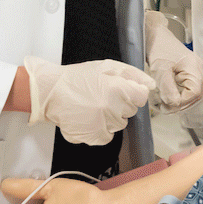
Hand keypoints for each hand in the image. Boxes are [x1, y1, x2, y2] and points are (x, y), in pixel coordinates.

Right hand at [24, 57, 154, 144]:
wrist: (51, 92)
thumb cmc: (79, 77)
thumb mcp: (108, 66)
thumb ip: (133, 75)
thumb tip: (151, 85)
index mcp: (119, 89)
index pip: (141, 98)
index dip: (133, 93)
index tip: (121, 91)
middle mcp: (113, 108)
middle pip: (131, 111)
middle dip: (121, 104)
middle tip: (103, 96)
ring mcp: (104, 124)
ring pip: (120, 124)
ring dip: (112, 117)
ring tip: (94, 107)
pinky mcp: (94, 137)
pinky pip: (108, 136)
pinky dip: (102, 130)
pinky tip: (90, 118)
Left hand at [144, 10, 202, 112]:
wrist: (156, 36)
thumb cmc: (159, 49)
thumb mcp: (160, 70)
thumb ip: (168, 89)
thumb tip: (174, 105)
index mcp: (194, 67)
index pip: (195, 93)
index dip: (182, 103)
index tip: (167, 106)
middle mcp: (199, 69)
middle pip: (196, 95)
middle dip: (181, 104)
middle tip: (164, 108)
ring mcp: (196, 70)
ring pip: (193, 93)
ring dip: (181, 101)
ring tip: (165, 103)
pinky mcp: (191, 71)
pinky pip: (190, 88)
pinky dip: (180, 95)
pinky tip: (169, 95)